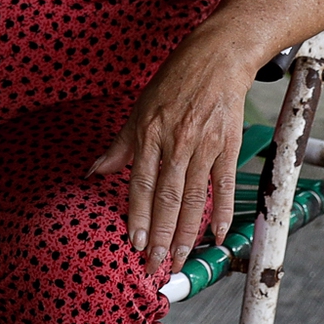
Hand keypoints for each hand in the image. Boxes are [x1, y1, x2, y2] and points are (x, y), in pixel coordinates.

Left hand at [91, 31, 259, 277]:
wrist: (218, 58)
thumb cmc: (173, 82)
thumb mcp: (139, 108)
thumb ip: (120, 145)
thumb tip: (95, 172)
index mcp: (149, 132)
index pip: (140, 182)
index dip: (137, 214)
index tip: (133, 243)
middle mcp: (176, 142)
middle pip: (167, 197)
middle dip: (160, 234)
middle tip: (155, 265)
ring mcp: (204, 146)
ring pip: (194, 197)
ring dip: (186, 232)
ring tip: (179, 260)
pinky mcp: (228, 146)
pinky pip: (224, 185)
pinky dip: (222, 212)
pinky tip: (216, 237)